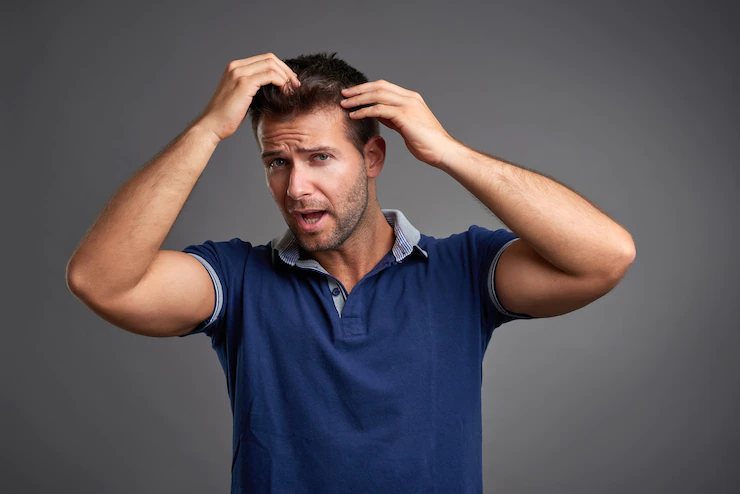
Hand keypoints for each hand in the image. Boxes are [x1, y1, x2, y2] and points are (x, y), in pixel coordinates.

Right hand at [195, 53, 300, 141]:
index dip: (281, 68)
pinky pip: (270, 75)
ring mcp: (239, 73)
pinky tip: (284, 93)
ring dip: (286, 76)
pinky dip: (281, 82)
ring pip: (271, 65)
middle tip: (295, 84)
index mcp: (235, 68)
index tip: (290, 81)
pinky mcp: (244, 83)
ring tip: (292, 90)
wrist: (212, 125)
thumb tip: (272, 87)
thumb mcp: (240, 96)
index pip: (264, 59)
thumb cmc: (226, 116)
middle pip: (270, 58)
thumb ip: (253, 87)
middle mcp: (236, 67)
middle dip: (286, 70)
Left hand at [340, 80, 458, 167]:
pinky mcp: (405, 116)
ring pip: (377, 96)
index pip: (384, 86)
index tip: (352, 93)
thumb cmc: (426, 142)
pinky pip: (379, 110)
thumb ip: (393, 117)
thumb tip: (378, 113)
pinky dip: (364, 111)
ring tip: (345, 104)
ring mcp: (408, 105)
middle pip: (379, 87)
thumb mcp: (406, 126)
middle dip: (359, 90)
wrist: (442, 150)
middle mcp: (410, 98)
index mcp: (411, 98)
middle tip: (343, 94)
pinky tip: (355, 115)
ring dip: (358, 100)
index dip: (366, 88)